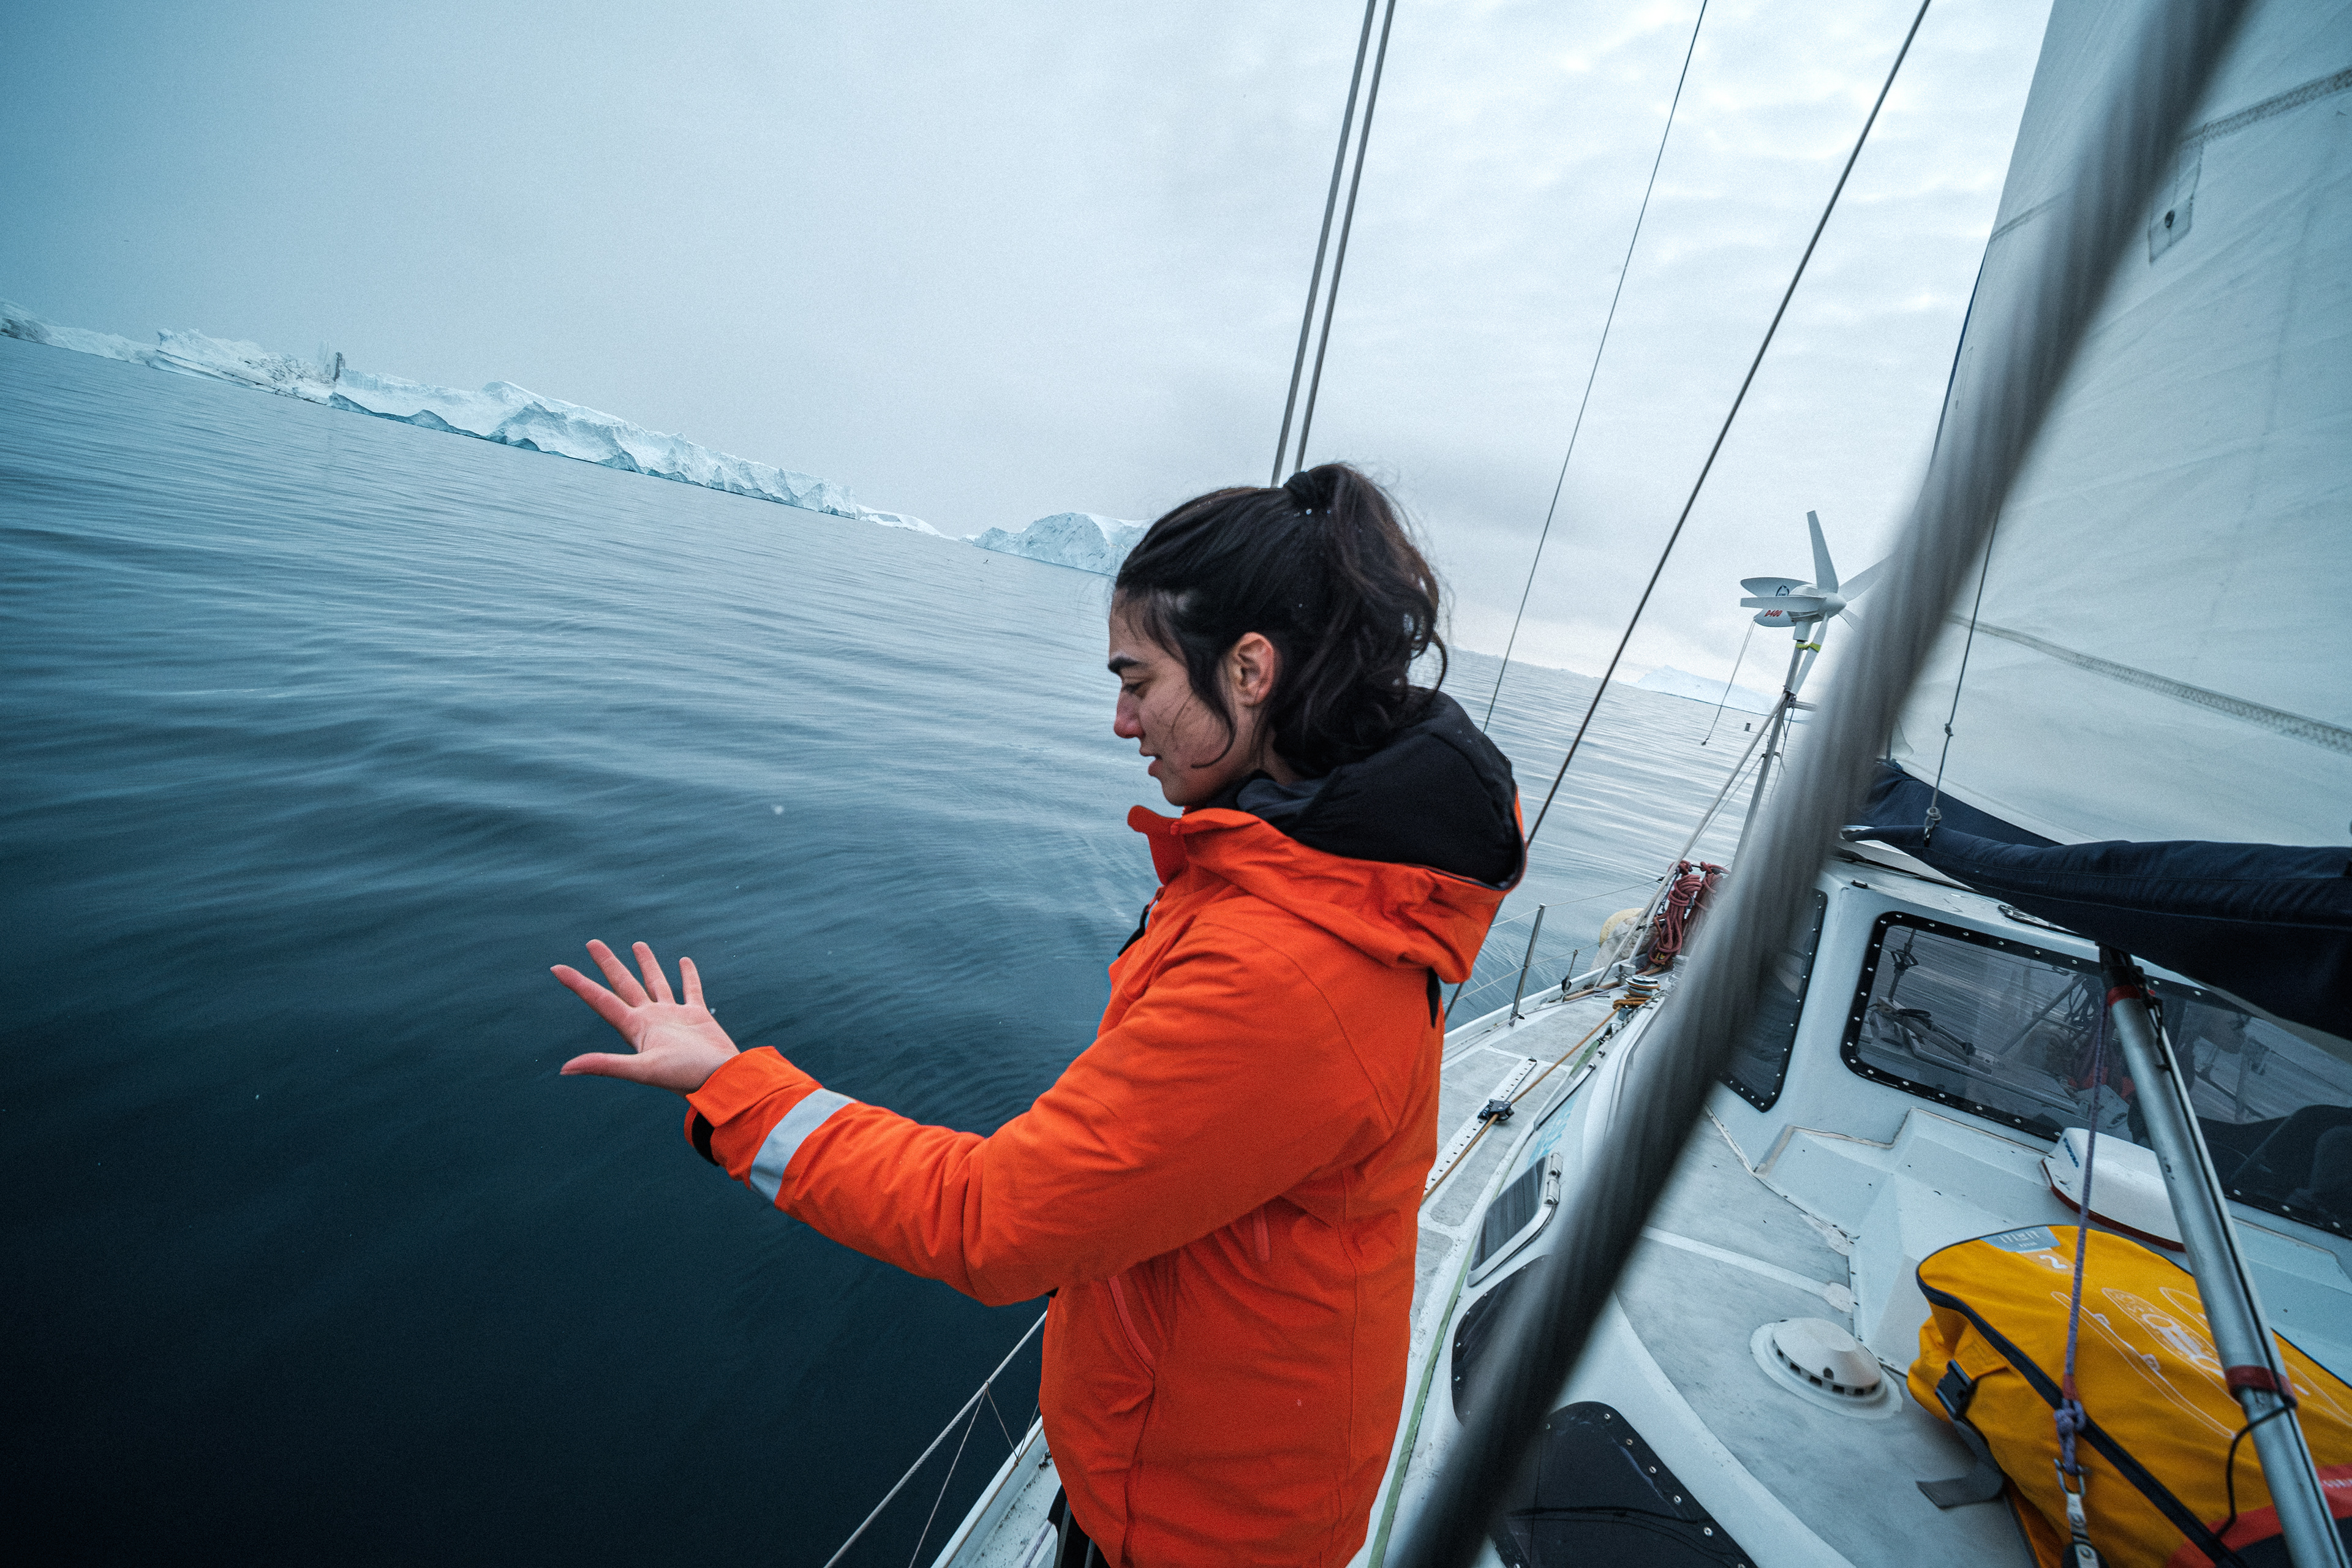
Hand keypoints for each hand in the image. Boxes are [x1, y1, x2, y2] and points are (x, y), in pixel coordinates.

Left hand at [552, 940, 740, 1093]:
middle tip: (592, 943)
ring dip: (646, 964)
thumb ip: (605, 1065)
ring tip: (637, 944)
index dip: (578, 984)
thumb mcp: (642, 1070)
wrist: (720, 1080)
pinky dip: (687, 975)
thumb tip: (564, 1069)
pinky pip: (690, 989)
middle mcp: (650, 1019)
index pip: (600, 1000)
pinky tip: (683, 961)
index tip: (556, 968)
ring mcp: (673, 1017)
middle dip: (608, 964)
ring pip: (655, 982)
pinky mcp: (696, 1017)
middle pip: (624, 984)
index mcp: (635, 1028)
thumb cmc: (684, 1076)